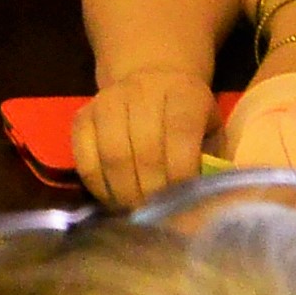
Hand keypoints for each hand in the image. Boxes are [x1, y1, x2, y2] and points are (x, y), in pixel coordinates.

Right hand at [72, 66, 217, 207]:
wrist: (151, 78)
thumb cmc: (189, 114)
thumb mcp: (211, 127)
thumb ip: (213, 159)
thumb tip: (209, 202)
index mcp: (183, 93)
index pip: (181, 135)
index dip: (182, 173)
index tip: (185, 202)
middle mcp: (142, 92)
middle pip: (144, 151)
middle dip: (152, 191)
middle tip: (158, 216)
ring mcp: (107, 102)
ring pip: (112, 157)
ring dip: (125, 193)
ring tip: (136, 212)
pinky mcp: (82, 115)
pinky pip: (84, 158)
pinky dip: (98, 185)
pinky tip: (113, 200)